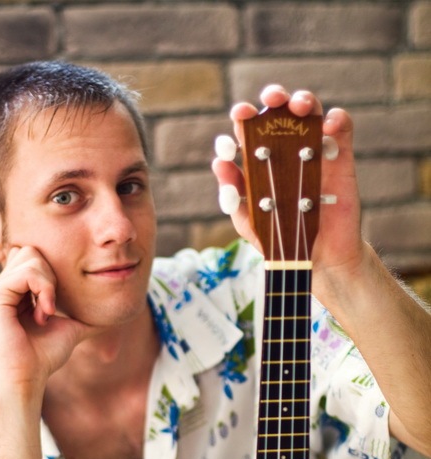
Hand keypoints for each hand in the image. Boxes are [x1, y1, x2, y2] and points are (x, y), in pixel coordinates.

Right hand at [0, 246, 94, 394]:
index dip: (53, 275)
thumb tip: (111, 314)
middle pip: (33, 251)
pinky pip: (26, 272)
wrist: (27, 377)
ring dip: (48, 284)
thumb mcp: (71, 329)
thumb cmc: (44, 357)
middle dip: (52, 274)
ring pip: (31, 256)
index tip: (56, 307)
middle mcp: (4, 286)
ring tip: (47, 313)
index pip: (37, 257)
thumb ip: (84, 316)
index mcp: (17, 290)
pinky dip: (43, 289)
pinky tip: (44, 313)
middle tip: (52, 307)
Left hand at [212, 85, 367, 307]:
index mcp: (261, 161)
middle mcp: (286, 149)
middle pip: (279, 112)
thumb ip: (233, 194)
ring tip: (298, 108)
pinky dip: (336, 119)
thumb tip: (219, 163)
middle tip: (270, 100)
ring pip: (310, 111)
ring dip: (303, 100)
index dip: (243, 118)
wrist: (317, 259)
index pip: (250, 130)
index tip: (240, 117)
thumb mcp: (249, 221)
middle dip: (274, 97)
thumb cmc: (279, 240)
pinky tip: (328, 125)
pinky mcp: (340, 158)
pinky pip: (341, 128)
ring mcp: (313, 150)